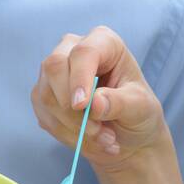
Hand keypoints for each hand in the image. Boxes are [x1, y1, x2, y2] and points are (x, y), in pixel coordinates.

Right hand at [30, 26, 168, 172]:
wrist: (126, 133)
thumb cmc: (137, 111)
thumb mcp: (140, 107)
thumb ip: (119, 102)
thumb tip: (94, 103)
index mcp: (104, 42)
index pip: (83, 52)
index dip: (79, 77)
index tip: (82, 105)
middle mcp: (73, 49)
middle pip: (54, 67)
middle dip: (73, 107)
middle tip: (98, 131)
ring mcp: (54, 72)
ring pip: (46, 96)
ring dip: (74, 127)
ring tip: (104, 139)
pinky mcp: (43, 95)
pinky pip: (45, 116)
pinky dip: (68, 135)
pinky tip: (90, 141)